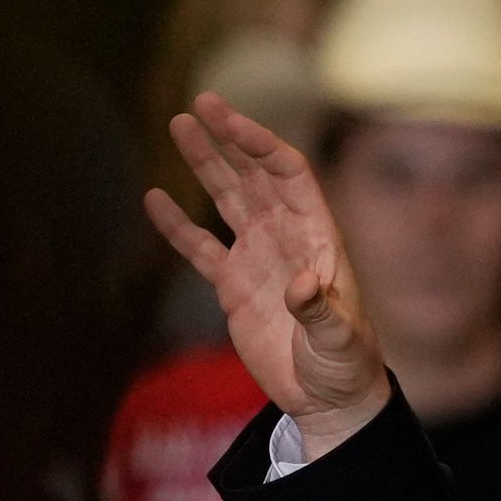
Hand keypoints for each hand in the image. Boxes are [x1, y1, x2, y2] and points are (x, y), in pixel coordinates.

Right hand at [145, 93, 391, 455]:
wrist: (327, 398)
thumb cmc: (345, 366)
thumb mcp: (340, 340)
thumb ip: (321, 312)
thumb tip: (301, 287)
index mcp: (318, 236)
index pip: (288, 173)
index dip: (260, 143)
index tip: (229, 120)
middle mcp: (287, 237)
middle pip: (255, 174)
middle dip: (229, 138)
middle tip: (200, 102)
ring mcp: (258, 258)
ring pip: (228, 199)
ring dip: (206, 164)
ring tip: (179, 125)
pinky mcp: (233, 286)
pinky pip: (201, 246)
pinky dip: (178, 225)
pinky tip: (155, 198)